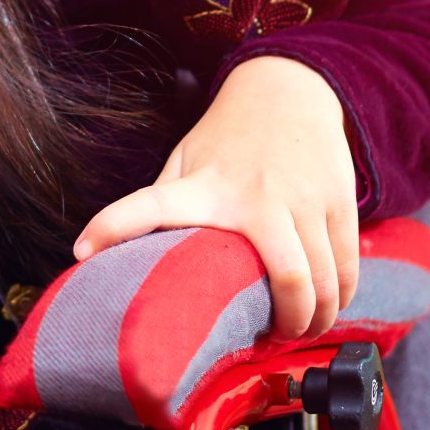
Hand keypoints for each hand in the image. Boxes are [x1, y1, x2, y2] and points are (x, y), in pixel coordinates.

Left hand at [73, 57, 359, 340]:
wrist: (290, 89)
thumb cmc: (228, 137)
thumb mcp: (189, 161)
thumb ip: (168, 204)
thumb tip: (121, 253)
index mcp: (205, 188)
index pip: (150, 205)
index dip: (112, 225)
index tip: (81, 251)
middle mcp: (259, 197)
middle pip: (289, 280)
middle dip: (289, 325)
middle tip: (274, 340)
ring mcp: (305, 200)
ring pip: (326, 281)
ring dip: (318, 319)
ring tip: (300, 330)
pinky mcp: (339, 201)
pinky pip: (348, 266)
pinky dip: (341, 297)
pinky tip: (327, 307)